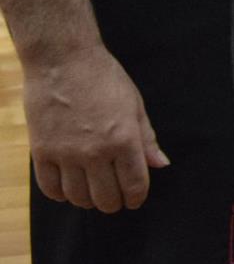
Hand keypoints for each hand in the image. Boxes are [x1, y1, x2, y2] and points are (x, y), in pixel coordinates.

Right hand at [23, 44, 167, 212]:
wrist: (62, 61)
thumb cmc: (104, 78)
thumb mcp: (134, 104)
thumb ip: (147, 138)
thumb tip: (161, 165)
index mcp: (124, 139)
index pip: (134, 184)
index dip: (137, 197)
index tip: (135, 200)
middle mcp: (95, 151)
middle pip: (106, 198)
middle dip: (114, 203)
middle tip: (115, 198)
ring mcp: (66, 154)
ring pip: (78, 198)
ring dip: (88, 201)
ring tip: (92, 193)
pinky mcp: (42, 152)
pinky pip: (50, 188)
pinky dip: (61, 195)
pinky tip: (69, 188)